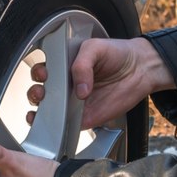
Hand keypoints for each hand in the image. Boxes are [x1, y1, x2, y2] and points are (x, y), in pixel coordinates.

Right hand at [26, 37, 173, 130]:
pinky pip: (67, 126)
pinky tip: (57, 123)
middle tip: (42, 91)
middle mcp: (67, 85)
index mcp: (65, 66)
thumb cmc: (117, 54)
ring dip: (41, 111)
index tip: (43, 73)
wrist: (140, 69)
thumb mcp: (95, 48)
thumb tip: (78, 90)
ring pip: (50, 111)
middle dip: (35, 92)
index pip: (43, 71)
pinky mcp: (85, 118)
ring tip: (46, 105)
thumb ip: (82, 64)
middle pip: (41, 92)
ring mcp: (74, 103)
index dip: (39, 73)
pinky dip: (59, 128)